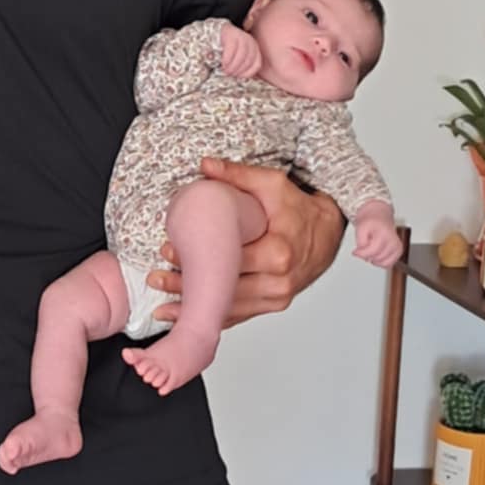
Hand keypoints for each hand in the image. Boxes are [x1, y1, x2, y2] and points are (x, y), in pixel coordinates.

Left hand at [149, 160, 344, 325]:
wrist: (327, 233)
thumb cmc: (300, 209)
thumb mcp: (272, 185)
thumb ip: (238, 176)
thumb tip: (205, 165)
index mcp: (278, 251)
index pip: (229, 259)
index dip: (196, 258)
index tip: (168, 251)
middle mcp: (279, 280)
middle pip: (225, 288)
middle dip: (187, 286)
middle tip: (157, 278)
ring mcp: (278, 296)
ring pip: (230, 307)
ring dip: (196, 308)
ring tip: (163, 306)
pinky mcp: (274, 304)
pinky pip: (240, 316)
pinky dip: (213, 318)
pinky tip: (189, 319)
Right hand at [218, 22, 261, 79]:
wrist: (219, 32)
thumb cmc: (228, 48)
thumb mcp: (238, 57)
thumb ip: (241, 66)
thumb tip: (241, 80)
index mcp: (255, 49)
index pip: (256, 64)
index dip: (247, 73)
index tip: (238, 77)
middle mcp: (251, 42)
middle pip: (248, 61)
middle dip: (238, 71)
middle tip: (229, 75)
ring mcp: (242, 37)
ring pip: (241, 57)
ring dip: (232, 67)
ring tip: (225, 70)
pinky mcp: (232, 35)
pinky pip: (231, 51)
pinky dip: (227, 60)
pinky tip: (223, 64)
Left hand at [351, 201, 401, 266]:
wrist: (379, 216)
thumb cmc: (371, 221)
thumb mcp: (360, 228)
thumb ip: (360, 242)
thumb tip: (361, 254)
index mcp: (384, 234)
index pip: (372, 251)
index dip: (361, 253)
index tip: (355, 252)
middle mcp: (393, 241)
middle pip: (377, 258)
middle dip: (368, 255)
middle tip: (365, 246)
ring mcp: (397, 247)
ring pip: (384, 263)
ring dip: (374, 259)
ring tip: (372, 249)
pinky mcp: (399, 251)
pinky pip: (389, 264)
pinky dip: (381, 262)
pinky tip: (377, 254)